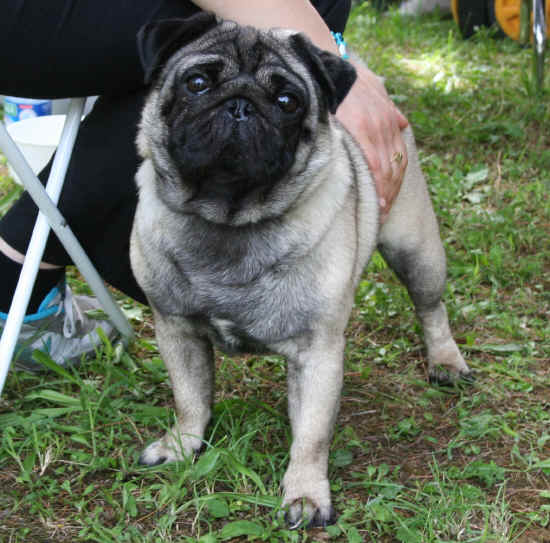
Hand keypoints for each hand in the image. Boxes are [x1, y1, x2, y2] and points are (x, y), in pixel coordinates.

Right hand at [336, 61, 407, 222]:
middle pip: (394, 170)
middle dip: (389, 196)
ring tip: (377, 216)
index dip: (394, 185)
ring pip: (386, 171)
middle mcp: (387, 128)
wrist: (333, 67)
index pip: (397, 161)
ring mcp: (376, 131)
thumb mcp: (377, 90)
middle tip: (382, 219)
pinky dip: (375, 186)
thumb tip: (404, 122)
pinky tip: (374, 202)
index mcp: (390, 123)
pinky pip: (372, 165)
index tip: (388, 205)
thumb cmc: (350, 82)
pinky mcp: (362, 132)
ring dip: (383, 196)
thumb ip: (391, 109)